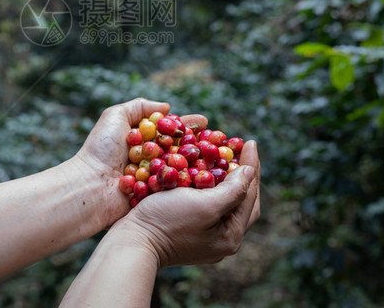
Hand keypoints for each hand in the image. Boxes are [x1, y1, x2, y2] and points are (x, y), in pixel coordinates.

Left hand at [70, 98, 207, 228]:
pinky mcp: (155, 198)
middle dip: (200, 145)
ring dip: (201, 164)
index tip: (206, 122)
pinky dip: (191, 183)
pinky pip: (176, 189)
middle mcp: (151, 160)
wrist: (89, 186)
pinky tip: (208, 177)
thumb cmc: (100, 150)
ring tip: (219, 158)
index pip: (171, 131)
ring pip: (183, 169)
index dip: (188, 126)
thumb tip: (167, 107)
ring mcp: (154, 180)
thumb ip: (139, 107)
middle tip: (221, 141)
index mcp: (143, 142)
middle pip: (181, 150)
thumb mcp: (114, 117)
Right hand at [113, 139, 259, 267]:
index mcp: (231, 235)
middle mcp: (221, 239)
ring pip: (222, 201)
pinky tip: (201, 171)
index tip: (250, 141)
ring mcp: (204, 237)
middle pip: (240, 200)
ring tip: (223, 156)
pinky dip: (206, 185)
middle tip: (241, 149)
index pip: (250, 195)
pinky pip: (204, 203)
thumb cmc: (167, 221)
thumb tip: (250, 172)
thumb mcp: (205, 204)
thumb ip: (233, 190)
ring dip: (224, 178)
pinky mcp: (188, 231)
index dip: (252, 166)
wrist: (131, 242)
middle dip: (242, 174)